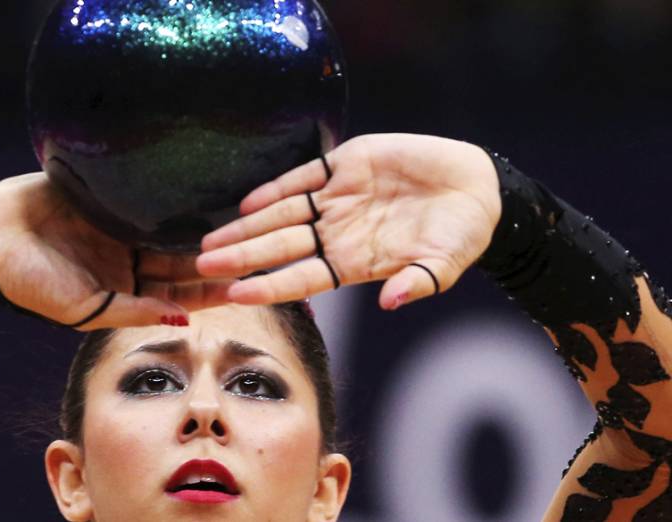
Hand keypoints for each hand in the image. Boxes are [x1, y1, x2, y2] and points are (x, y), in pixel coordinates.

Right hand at [0, 173, 231, 329]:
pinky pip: (146, 191)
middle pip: (181, 256)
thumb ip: (130, 310)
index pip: (179, 291)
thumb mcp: (82, 308)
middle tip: (258, 244)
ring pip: (170, 223)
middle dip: (216, 253)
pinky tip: (201, 181)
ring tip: (241, 213)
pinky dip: (172, 190)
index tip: (248, 283)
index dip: (211, 288)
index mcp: (125, 286)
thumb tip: (180, 318)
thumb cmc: (28, 284)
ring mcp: (119, 223)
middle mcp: (128, 255)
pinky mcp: (107, 193)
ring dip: (201, 221)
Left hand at [196, 134, 501, 309]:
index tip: (236, 294)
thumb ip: (418, 282)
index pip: (303, 278)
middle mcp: (338, 233)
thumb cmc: (462, 233)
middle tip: (201, 267)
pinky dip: (275, 187)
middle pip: (279, 248)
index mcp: (355, 262)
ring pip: (281, 214)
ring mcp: (338, 199)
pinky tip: (247, 201)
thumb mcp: (445, 262)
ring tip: (210, 241)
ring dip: (246, 226)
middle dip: (241, 256)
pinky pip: (303, 177)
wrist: (476, 186)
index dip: (269, 286)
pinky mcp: (346, 165)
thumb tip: (390, 302)